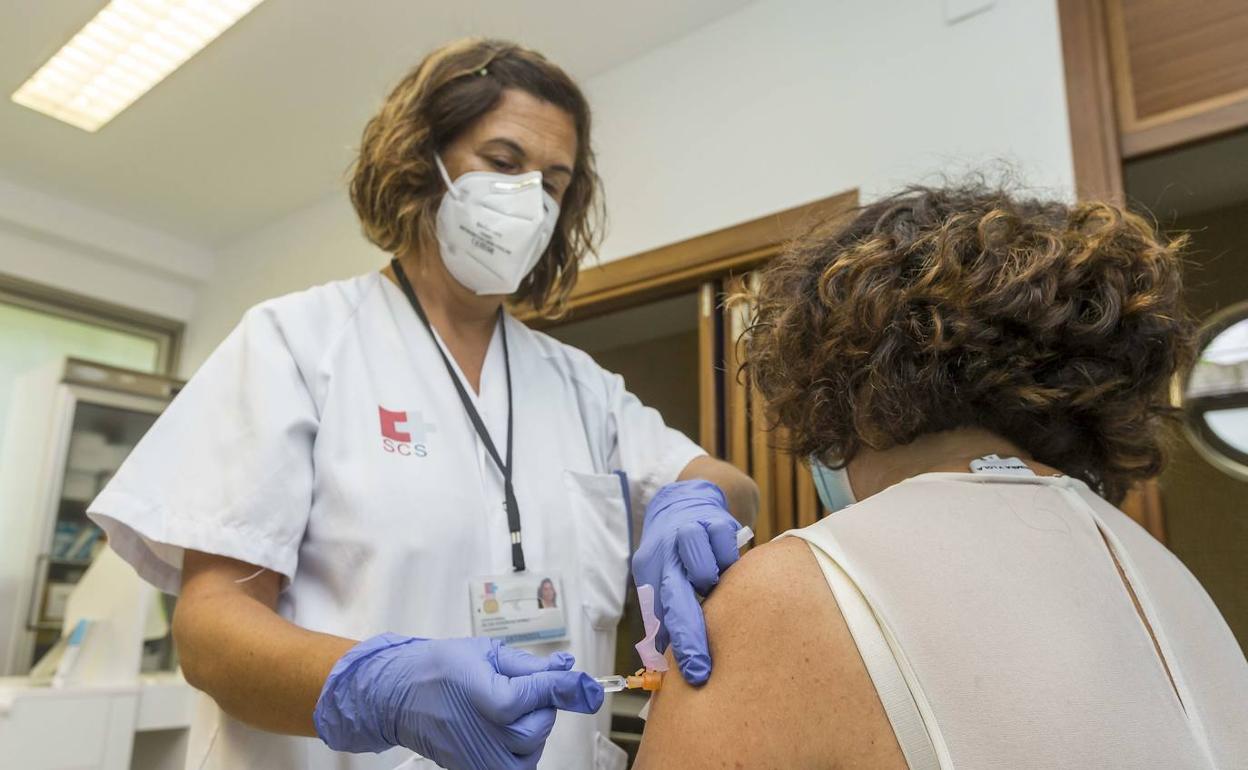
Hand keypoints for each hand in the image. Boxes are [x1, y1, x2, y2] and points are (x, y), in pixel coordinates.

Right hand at [314, 634, 602, 769]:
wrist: (399, 696)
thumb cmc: (441, 667)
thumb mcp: (485, 653)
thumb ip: (530, 664)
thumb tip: (568, 667)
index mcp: (485, 695)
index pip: (538, 696)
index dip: (563, 688)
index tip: (586, 684)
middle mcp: (484, 733)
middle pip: (540, 725)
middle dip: (540, 704)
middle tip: (516, 688)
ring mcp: (480, 759)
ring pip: (532, 748)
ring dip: (531, 728)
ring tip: (504, 710)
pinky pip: (518, 765)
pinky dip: (521, 749)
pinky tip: (505, 731)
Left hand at [633, 479, 740, 684]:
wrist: (687, 498)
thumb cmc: (675, 551)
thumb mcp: (660, 576)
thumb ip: (664, 615)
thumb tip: (664, 662)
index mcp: (650, 568)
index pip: (657, 614)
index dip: (672, 647)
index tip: (688, 677)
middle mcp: (665, 551)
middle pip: (675, 598)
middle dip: (689, 636)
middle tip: (701, 669)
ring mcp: (689, 534)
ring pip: (704, 571)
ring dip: (711, 582)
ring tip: (711, 579)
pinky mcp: (715, 522)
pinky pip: (729, 553)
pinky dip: (729, 560)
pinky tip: (723, 557)